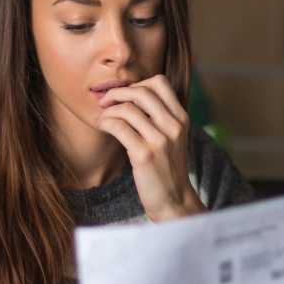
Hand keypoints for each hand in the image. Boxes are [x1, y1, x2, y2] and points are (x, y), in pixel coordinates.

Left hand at [97, 74, 204, 221]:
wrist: (174, 200)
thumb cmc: (167, 169)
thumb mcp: (172, 139)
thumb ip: (160, 118)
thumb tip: (130, 96)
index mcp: (181, 119)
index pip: (160, 82)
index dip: (137, 84)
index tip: (125, 96)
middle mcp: (173, 126)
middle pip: (142, 91)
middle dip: (117, 93)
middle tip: (105, 102)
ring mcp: (160, 141)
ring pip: (127, 108)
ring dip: (108, 110)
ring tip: (102, 119)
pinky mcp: (144, 155)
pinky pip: (119, 127)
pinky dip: (105, 123)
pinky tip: (103, 127)